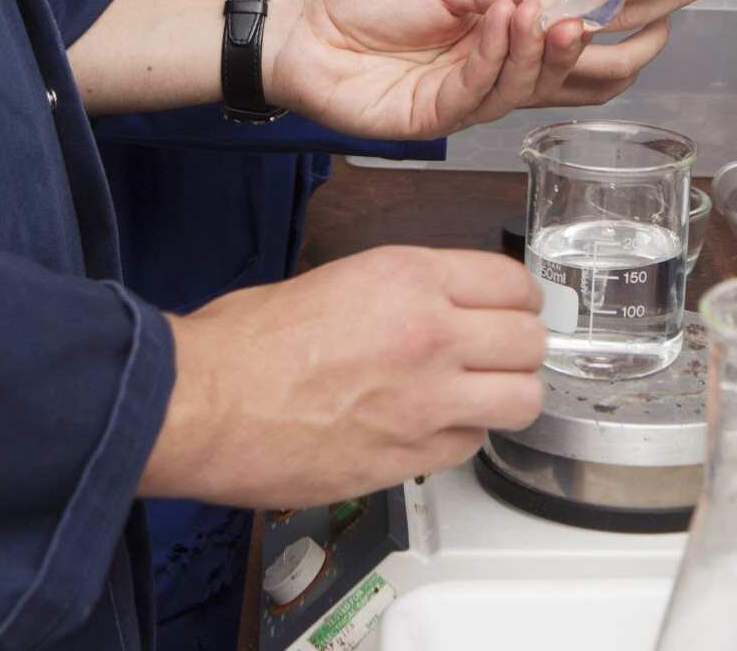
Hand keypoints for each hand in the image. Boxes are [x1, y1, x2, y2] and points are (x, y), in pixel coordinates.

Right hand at [142, 247, 544, 505]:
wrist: (206, 403)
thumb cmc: (247, 341)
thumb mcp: (338, 277)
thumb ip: (400, 289)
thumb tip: (432, 301)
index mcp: (410, 278)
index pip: (512, 282)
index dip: (519, 297)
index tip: (515, 306)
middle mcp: (430, 335)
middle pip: (530, 341)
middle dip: (522, 346)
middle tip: (505, 351)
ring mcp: (425, 402)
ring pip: (521, 399)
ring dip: (509, 395)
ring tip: (485, 393)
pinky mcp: (407, 459)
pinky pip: (473, 446)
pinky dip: (465, 438)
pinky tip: (436, 427)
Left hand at [262, 0, 706, 139]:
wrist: (303, 28)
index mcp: (512, 24)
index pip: (588, 14)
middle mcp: (503, 63)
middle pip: (583, 59)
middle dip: (627, 33)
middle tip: (667, 7)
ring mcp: (474, 92)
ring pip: (538, 80)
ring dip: (552, 44)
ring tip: (562, 11)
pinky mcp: (440, 115)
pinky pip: (483, 87)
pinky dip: (498, 51)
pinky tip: (502, 20)